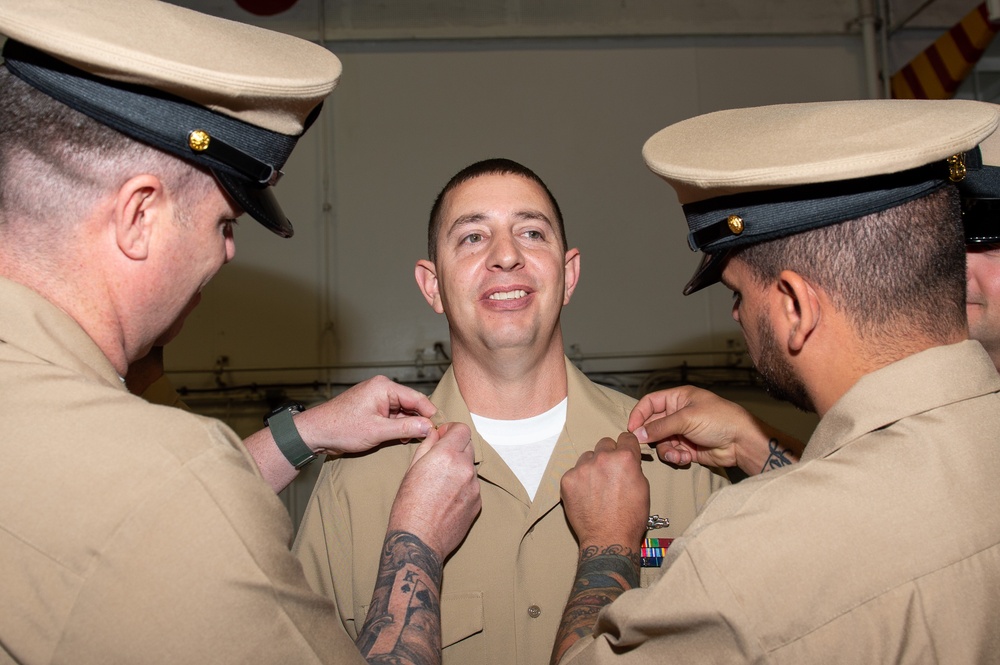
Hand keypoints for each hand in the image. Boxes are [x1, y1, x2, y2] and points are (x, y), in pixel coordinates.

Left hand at [295, 375, 436, 455]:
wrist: (316, 433)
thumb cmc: (341, 428)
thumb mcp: (377, 431)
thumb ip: (405, 428)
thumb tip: (429, 427)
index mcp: (384, 387)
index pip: (417, 398)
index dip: (430, 414)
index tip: (440, 429)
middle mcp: (382, 388)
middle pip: (411, 404)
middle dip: (419, 421)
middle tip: (429, 438)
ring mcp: (376, 398)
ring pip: (402, 411)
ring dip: (407, 425)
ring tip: (412, 440)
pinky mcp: (372, 408)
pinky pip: (392, 415)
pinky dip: (397, 426)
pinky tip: (400, 438)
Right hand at [387, 422, 480, 561]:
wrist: (419, 539)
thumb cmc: (408, 505)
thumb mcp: (412, 470)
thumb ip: (427, 446)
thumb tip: (435, 433)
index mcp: (447, 455)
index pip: (462, 429)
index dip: (451, 430)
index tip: (442, 437)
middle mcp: (465, 468)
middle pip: (468, 446)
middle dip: (455, 447)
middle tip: (439, 460)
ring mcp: (474, 486)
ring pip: (470, 467)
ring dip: (459, 468)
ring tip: (440, 485)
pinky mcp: (478, 502)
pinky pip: (472, 486)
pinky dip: (463, 487)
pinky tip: (447, 499)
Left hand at [560, 432, 648, 549]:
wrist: (608, 539)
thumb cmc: (629, 518)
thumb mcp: (643, 488)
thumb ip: (633, 468)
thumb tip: (628, 461)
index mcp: (625, 458)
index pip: (625, 438)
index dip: (626, 447)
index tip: (624, 452)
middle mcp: (602, 458)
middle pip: (605, 444)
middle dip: (609, 455)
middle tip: (610, 473)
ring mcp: (582, 468)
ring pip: (587, 457)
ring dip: (592, 467)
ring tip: (597, 487)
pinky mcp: (567, 480)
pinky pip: (574, 472)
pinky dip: (579, 481)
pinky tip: (585, 495)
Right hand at [628, 385, 801, 474]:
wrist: (742, 442)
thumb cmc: (720, 420)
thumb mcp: (687, 418)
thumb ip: (660, 426)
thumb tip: (637, 434)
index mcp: (678, 398)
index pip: (650, 403)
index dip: (639, 414)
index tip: (632, 429)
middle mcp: (678, 414)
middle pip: (652, 425)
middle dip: (651, 436)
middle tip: (648, 445)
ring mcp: (682, 432)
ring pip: (661, 442)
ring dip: (666, 449)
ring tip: (677, 454)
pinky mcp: (687, 448)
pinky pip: (672, 453)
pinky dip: (676, 456)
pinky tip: (686, 457)